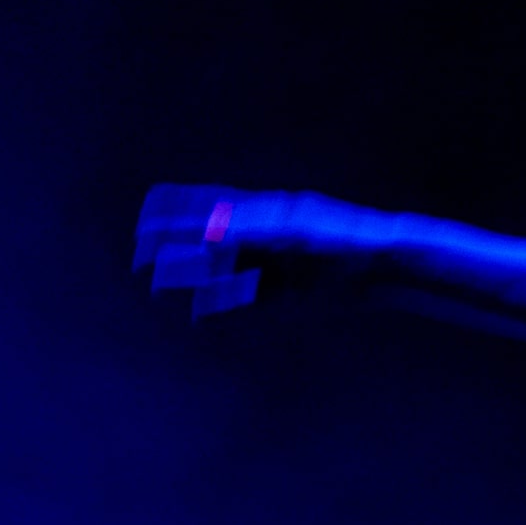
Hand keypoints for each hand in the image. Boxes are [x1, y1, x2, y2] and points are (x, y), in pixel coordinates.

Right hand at [135, 186, 374, 312]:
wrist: (384, 265)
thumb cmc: (341, 236)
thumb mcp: (293, 231)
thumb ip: (250, 232)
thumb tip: (207, 236)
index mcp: (258, 211)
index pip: (202, 206)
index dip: (171, 215)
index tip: (143, 227)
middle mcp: (258, 238)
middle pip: (204, 241)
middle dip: (171, 249)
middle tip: (141, 263)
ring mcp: (268, 268)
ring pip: (219, 274)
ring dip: (191, 281)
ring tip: (160, 287)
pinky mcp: (282, 297)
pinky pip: (242, 304)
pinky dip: (220, 310)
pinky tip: (199, 317)